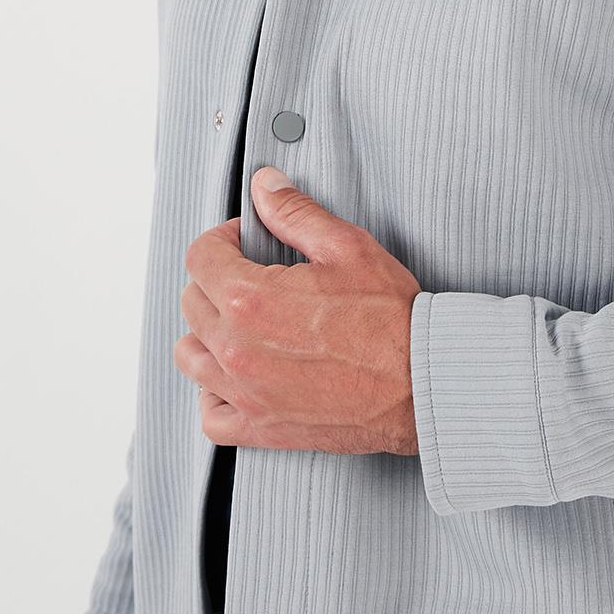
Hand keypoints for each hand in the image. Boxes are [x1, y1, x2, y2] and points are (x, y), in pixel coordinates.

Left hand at [176, 167, 421, 456]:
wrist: (422, 381)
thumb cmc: (391, 317)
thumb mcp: (346, 246)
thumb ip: (295, 212)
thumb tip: (264, 186)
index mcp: (250, 300)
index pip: (200, 257)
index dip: (222, 238)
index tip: (243, 241)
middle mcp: (237, 350)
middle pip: (192, 302)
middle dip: (216, 279)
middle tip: (251, 275)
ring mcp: (246, 393)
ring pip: (190, 356)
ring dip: (208, 332)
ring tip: (240, 322)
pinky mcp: (262, 427)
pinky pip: (210, 415)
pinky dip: (214, 394)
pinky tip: (237, 375)